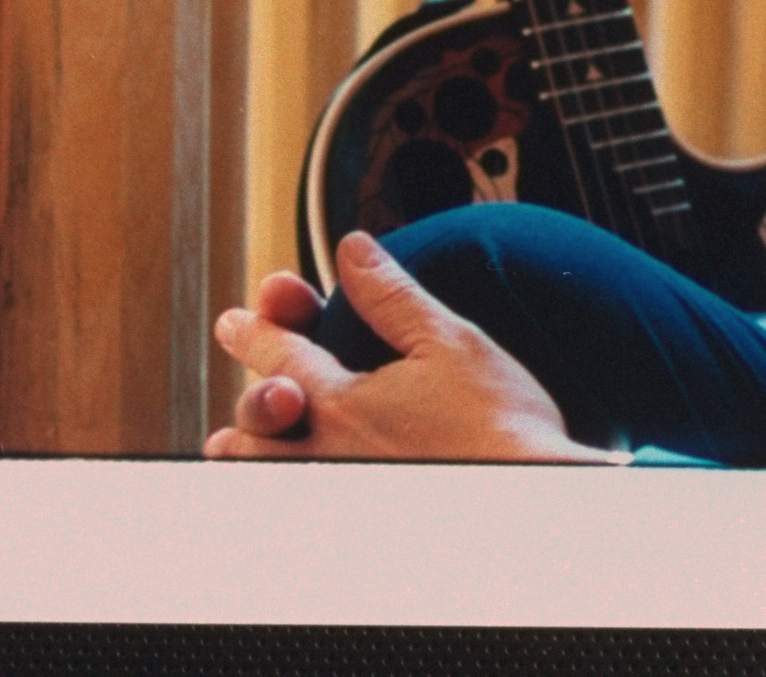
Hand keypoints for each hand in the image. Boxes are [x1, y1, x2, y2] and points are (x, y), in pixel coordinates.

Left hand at [203, 232, 611, 463]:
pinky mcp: (360, 515)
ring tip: (240, 441)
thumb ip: (392, 296)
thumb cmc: (499, 427)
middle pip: (254, 424)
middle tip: (256, 388)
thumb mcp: (450, 342)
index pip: (280, 353)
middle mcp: (327, 453)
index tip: (236, 320)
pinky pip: (293, 499)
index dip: (256, 328)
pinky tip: (298, 473)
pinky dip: (281, 481)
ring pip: (263, 472)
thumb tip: (353, 249)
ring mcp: (338, 491)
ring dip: (249, 450)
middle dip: (247, 400)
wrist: (529, 498)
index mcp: (343, 403)